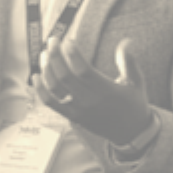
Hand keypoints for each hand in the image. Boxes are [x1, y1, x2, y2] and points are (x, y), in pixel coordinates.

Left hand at [35, 36, 154, 144]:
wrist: (131, 133)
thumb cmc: (134, 104)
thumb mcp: (136, 82)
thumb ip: (129, 61)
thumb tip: (127, 41)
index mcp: (106, 90)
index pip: (83, 70)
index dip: (73, 54)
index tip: (68, 39)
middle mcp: (90, 101)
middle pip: (65, 77)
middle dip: (55, 56)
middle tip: (52, 40)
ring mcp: (79, 110)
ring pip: (55, 88)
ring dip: (47, 69)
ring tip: (44, 53)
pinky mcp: (72, 117)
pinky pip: (51, 103)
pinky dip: (40, 89)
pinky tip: (36, 75)